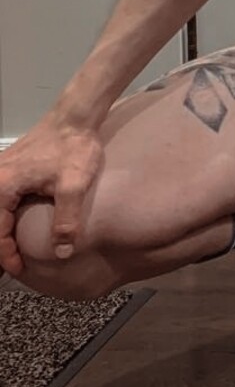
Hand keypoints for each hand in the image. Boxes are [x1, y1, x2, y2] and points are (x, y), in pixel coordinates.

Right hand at [0, 115, 104, 275]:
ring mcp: (1, 171)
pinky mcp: (10, 166)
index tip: (18, 270)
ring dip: (1, 230)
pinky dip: (4, 215)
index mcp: (3, 187)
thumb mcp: (73, 186)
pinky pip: (2, 198)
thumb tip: (62, 253)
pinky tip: (14, 223)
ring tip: (11, 250)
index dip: (7, 255)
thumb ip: (66, 221)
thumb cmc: (74, 147)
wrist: (76, 116)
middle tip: (10, 267)